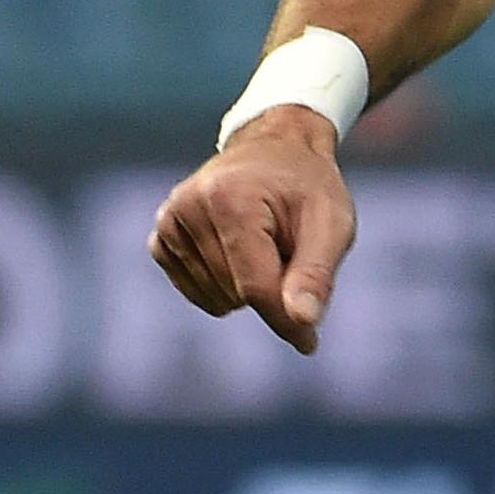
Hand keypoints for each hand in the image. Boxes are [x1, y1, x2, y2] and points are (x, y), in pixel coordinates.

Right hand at [146, 108, 357, 355]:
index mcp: (231, 201)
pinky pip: (198, 293)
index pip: (255, 286)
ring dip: (250, 283)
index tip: (309, 344)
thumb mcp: (333, 222)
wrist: (276, 149)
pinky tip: (238, 247)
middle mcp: (187, 210)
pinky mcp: (161, 239)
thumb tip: (302, 323)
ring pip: (218, 298)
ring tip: (265, 240)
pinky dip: (225, 284)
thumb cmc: (310, 188)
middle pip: (237, 294)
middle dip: (274, 282)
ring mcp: (168, 224)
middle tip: (289, 242)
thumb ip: (317, 273)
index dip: (284, 319)